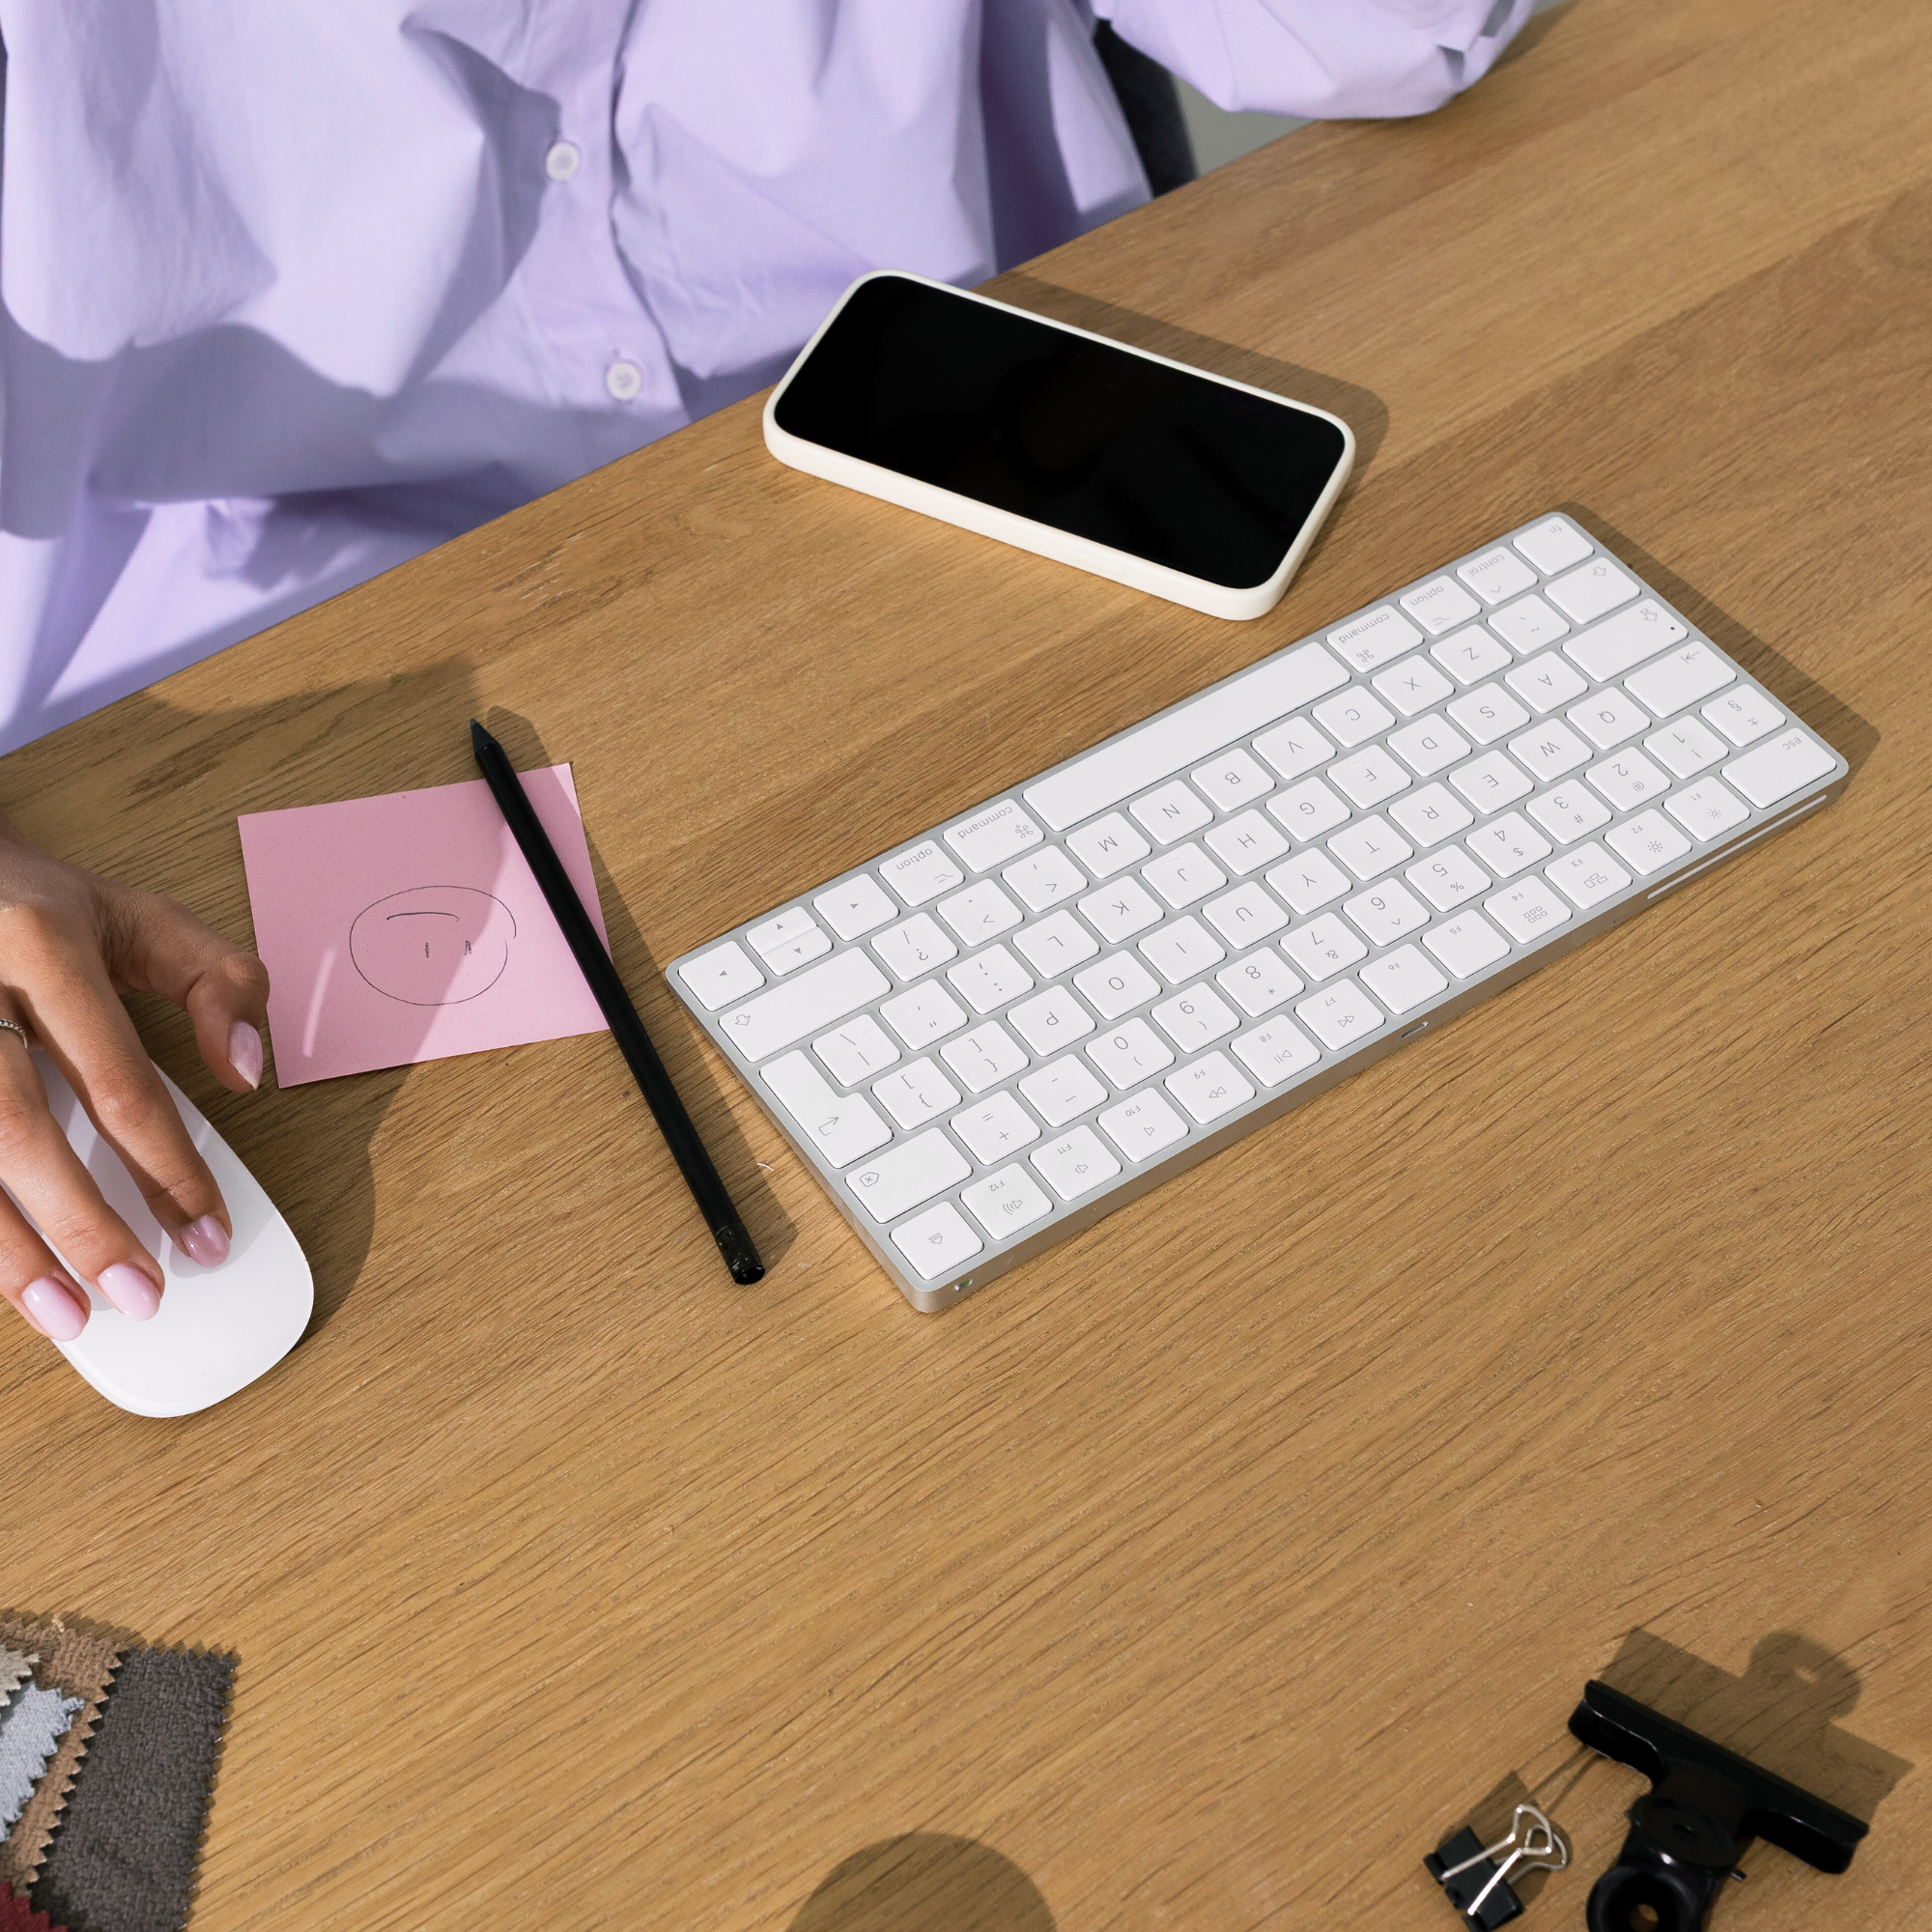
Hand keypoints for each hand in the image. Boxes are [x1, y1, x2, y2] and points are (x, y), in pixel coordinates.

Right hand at [0, 812, 268, 1342]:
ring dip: (6, 1247)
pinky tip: (4, 1268)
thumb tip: (245, 1071)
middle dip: (81, 1223)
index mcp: (41, 944)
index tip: (207, 1233)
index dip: (166, 1166)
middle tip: (140, 1295)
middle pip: (16, 1126)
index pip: (116, 1079)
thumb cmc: (44, 908)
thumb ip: (219, 983)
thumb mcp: (145, 918)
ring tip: (64, 1316)